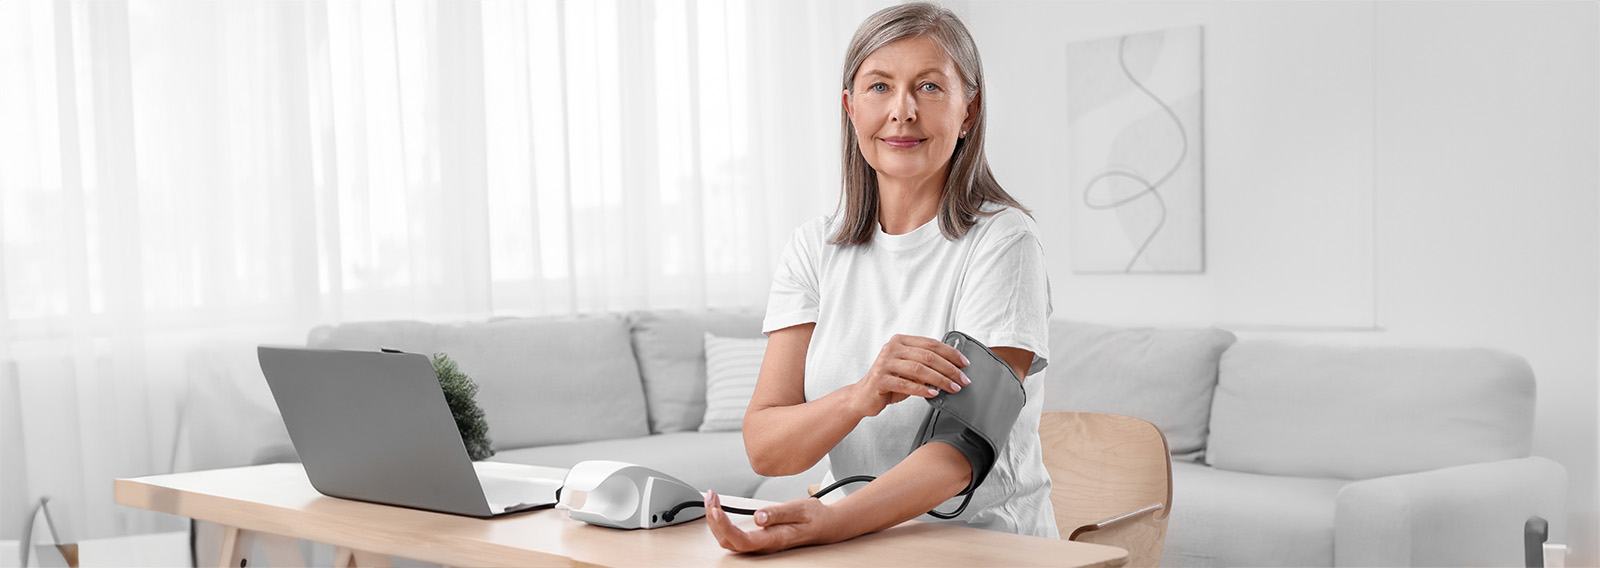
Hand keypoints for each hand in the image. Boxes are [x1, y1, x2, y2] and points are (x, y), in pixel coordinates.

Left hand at [704, 490, 835, 553]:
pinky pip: (734, 535)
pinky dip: (722, 521)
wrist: (826, 525)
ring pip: (729, 540)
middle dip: (713, 521)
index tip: (716, 508)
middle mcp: (764, 544)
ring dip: (716, 521)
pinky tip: (719, 508)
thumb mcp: (801, 509)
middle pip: (729, 542)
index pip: (742, 540)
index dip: (724, 527)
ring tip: (712, 500)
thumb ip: (778, 513)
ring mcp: (760, 543)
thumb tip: (758, 517)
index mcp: (773, 538)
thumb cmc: (815, 518)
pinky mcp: (758, 538)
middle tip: (710, 497)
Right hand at [851, 334, 970, 417]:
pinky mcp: (880, 379)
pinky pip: (906, 384)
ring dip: (940, 380)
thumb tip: (954, 369)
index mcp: (901, 341)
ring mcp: (885, 363)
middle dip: (949, 369)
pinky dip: (922, 389)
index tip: (964, 363)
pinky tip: (934, 394)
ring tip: (953, 388)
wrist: (863, 396)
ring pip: (919, 370)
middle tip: (962, 380)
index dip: (950, 353)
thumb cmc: (889, 383)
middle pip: (928, 356)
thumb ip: (925, 365)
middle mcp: (892, 348)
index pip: (931, 344)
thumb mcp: (909, 370)